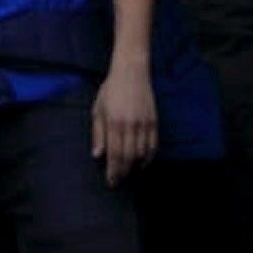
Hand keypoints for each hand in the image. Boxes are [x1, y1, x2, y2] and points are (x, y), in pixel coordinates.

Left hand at [90, 62, 155, 185]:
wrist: (131, 71)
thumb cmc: (111, 89)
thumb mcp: (98, 108)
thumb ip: (98, 133)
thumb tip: (97, 155)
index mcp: (114, 121)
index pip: (115, 154)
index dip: (113, 171)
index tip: (111, 182)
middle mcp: (130, 125)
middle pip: (129, 157)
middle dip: (123, 173)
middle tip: (118, 182)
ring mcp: (144, 123)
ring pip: (142, 153)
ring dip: (135, 167)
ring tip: (128, 174)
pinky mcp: (154, 121)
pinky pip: (153, 145)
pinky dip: (149, 157)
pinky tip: (142, 163)